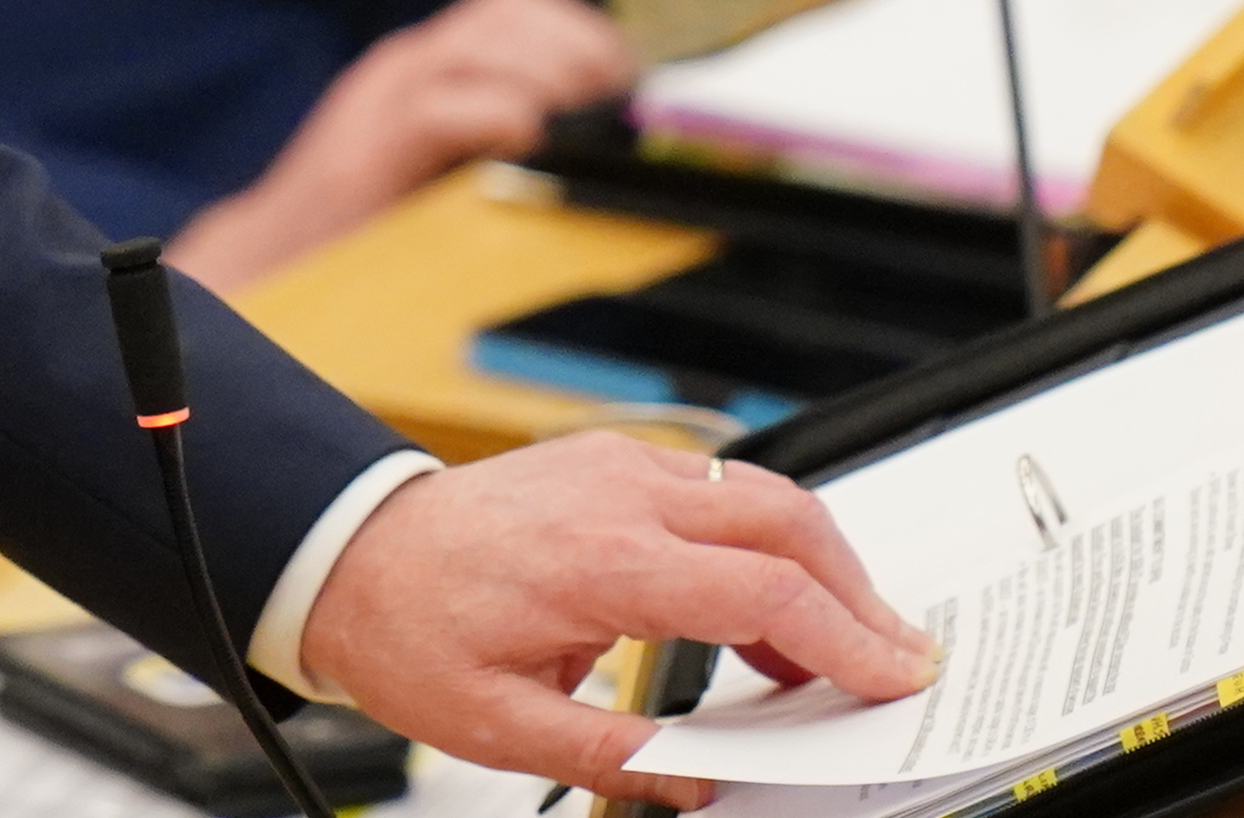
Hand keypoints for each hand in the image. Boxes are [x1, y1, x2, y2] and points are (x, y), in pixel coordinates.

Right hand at [164, 0, 632, 291]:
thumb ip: (513, 140)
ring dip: (547, 80)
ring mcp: (382, 99)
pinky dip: (497, 117)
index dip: (584, 31)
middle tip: (610, 110)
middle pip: (510, 8)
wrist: (279, 266)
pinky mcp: (365, 150)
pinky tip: (525, 145)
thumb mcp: (459, 166)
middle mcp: (409, 63)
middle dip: (579, 50)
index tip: (624, 85)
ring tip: (573, 131)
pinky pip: (438, 108)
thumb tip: (613, 147)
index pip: (519, 3)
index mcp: (433, 62)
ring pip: (480, 44)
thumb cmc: (381, 228)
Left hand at [299, 434, 938, 803]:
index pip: (762, 594)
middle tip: (897, 662)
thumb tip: (702, 781)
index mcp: (601, 563)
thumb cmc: (410, 628)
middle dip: (859, 592)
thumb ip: (612, 756)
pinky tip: (766, 614)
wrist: (346, 551)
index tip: (897, 678)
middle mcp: (619, 497)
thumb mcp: (498, 726)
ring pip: (761, 494)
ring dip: (819, 564)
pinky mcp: (610, 461)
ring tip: (837, 654)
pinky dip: (766, 541)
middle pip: (786, 521)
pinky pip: (718, 488)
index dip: (844, 640)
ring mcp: (617, 467)